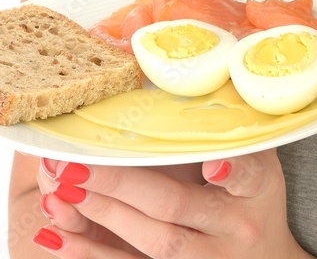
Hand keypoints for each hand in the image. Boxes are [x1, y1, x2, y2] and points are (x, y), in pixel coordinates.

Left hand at [33, 151, 309, 257]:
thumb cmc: (254, 198)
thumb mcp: (259, 160)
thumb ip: (231, 128)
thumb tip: (198, 76)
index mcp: (257, 190)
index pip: (248, 176)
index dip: (231, 170)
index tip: (212, 164)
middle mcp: (233, 228)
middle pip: (175, 205)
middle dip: (123, 183)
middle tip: (78, 162)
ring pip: (153, 242)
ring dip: (103, 213)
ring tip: (62, 187)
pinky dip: (91, 253)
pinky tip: (57, 237)